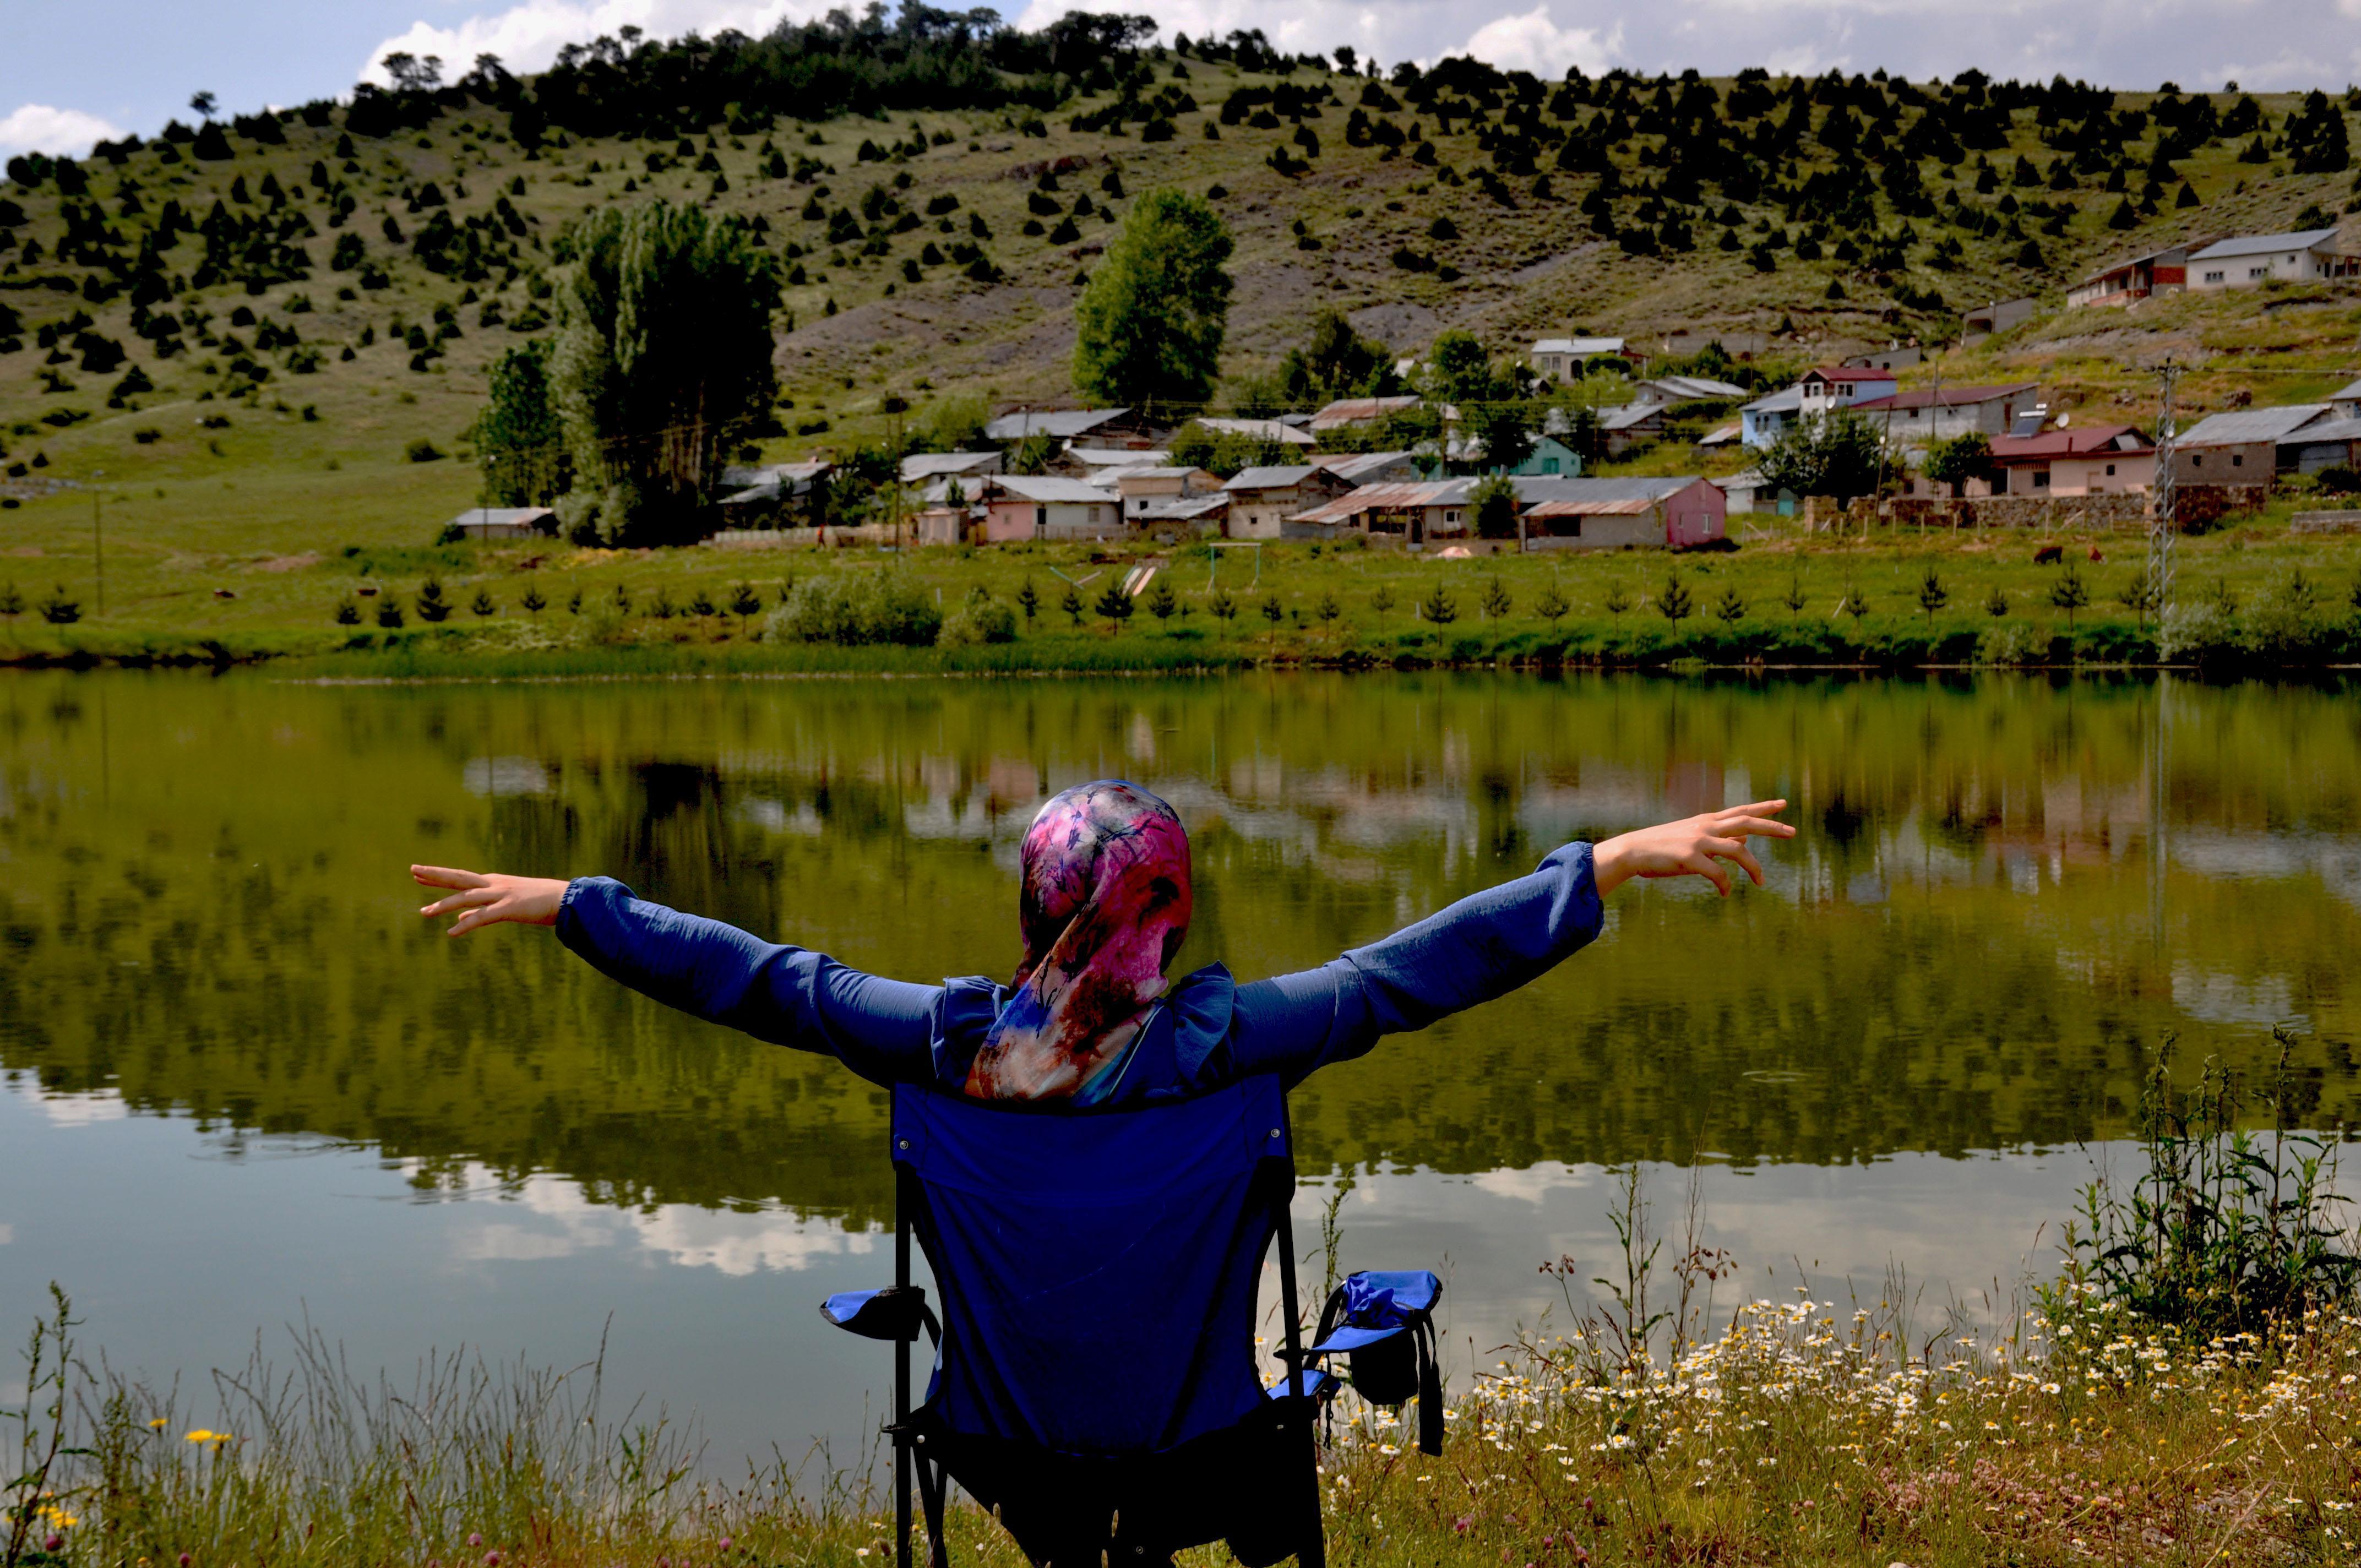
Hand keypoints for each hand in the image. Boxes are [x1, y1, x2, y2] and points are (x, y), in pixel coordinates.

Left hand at [412, 865, 569, 935]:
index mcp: (493, 883)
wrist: (566, 899)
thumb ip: (479, 911)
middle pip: (459, 878)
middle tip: (412, 870)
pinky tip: (452, 933)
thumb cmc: (539, 902)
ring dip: (444, 905)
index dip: (438, 876)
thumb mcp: (506, 904)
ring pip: (467, 898)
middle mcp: (494, 884)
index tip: (418, 873)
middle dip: (435, 875)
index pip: (460, 878)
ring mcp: (501, 895)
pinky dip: (467, 924)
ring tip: (424, 912)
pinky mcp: (510, 908)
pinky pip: (483, 917)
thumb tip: (457, 919)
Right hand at [1592, 800, 1793, 897]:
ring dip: (1754, 867)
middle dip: (1772, 827)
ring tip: (1762, 882)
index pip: (1741, 811)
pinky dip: (1725, 885)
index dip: (1763, 808)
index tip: (1782, 804)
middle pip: (1746, 823)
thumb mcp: (1693, 839)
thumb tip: (1744, 842)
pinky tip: (1725, 893)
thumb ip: (1719, 840)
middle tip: (1793, 832)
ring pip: (1738, 850)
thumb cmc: (1662, 847)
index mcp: (1706, 820)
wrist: (1632, 851)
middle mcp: (1705, 826)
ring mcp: (1698, 841)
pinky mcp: (1690, 858)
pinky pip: (1718, 874)